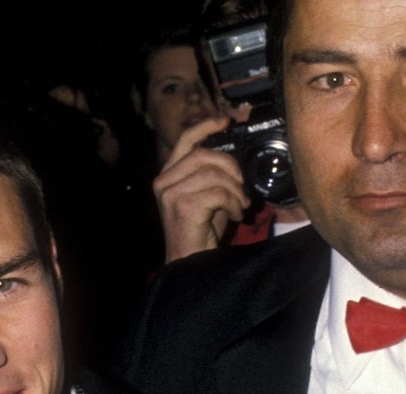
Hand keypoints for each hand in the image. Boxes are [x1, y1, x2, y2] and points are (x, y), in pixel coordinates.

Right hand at [154, 117, 250, 262]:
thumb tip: (232, 160)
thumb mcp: (206, 195)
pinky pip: (219, 192)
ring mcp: (171, 193)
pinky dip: (234, 203)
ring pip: (214, 174)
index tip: (225, 120)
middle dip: (231, 167)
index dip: (206, 126)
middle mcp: (164, 181)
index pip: (186, 140)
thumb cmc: (199, 230)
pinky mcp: (182, 205)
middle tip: (241, 187)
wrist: (190, 260)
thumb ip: (211, 175)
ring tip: (239, 205)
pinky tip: (235, 214)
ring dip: (235, 191)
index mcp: (168, 175)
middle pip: (204, 155)